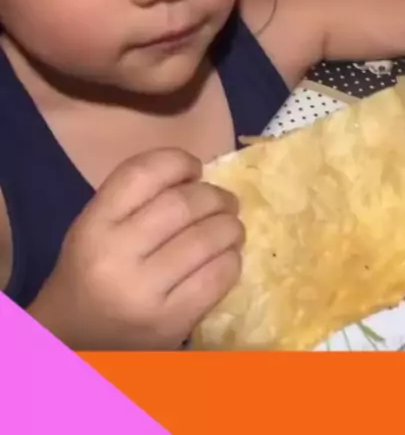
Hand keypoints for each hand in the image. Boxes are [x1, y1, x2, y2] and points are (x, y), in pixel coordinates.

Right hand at [28, 148, 243, 349]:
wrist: (76, 341)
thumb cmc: (91, 272)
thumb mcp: (97, 224)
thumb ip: (139, 197)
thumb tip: (199, 178)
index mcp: (94, 225)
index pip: (144, 173)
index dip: (179, 161)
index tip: (194, 169)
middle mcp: (116, 256)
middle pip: (183, 204)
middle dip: (215, 196)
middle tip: (224, 201)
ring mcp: (145, 293)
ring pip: (207, 239)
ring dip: (230, 226)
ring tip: (231, 226)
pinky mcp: (171, 323)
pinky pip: (218, 278)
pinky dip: (231, 259)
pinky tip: (226, 257)